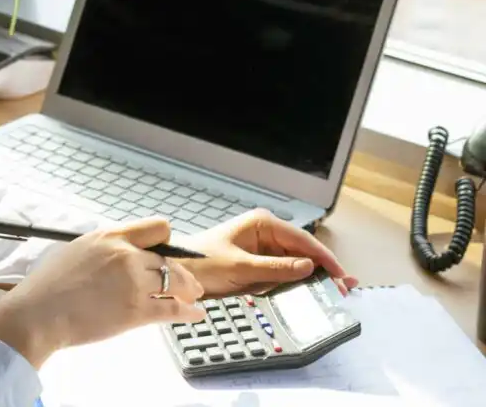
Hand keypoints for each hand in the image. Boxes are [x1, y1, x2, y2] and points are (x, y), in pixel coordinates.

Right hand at [0, 217, 205, 368]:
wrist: (38, 314)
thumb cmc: (49, 285)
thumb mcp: (77, 250)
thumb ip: (104, 248)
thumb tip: (119, 253)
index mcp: (110, 236)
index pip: (157, 228)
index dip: (165, 242)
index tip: (165, 254)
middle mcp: (126, 255)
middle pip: (170, 259)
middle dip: (181, 271)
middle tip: (188, 282)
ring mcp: (134, 283)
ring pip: (177, 282)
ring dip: (189, 291)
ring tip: (194, 297)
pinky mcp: (136, 311)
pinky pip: (174, 309)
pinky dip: (189, 312)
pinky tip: (195, 315)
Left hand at [176, 209, 359, 297]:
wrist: (175, 273)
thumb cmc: (201, 262)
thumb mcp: (240, 267)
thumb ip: (276, 268)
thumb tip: (308, 267)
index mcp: (262, 223)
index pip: (302, 239)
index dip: (324, 257)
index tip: (340, 275)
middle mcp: (265, 232)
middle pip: (302, 252)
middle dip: (322, 269)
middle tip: (342, 289)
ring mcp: (262, 248)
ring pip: (295, 264)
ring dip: (311, 278)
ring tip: (332, 292)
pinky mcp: (258, 264)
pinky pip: (282, 273)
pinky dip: (295, 283)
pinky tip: (309, 292)